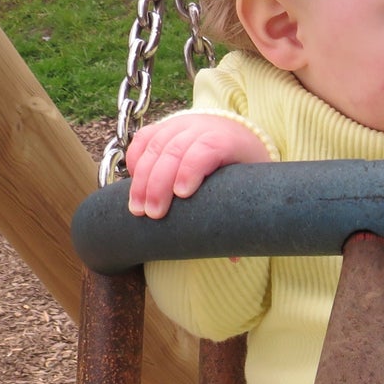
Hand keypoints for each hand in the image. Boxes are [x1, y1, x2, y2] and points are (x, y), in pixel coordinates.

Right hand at [126, 112, 270, 218]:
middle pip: (174, 150)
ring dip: (142, 179)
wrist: (236, 132)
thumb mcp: (250, 186)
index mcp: (227, 140)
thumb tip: (234, 257)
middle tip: (153, 214)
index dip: (191, 169)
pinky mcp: (163, 127)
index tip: (181, 195)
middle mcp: (201, 128)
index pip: (207, 149)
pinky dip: (136, 160)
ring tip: (137, 209)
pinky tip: (133, 183)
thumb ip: (241, 217)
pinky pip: (144, 139)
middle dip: (159, 184)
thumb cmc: (243, 166)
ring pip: (155, 146)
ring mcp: (180, 125)